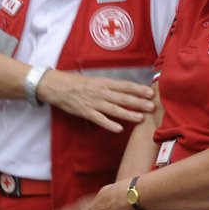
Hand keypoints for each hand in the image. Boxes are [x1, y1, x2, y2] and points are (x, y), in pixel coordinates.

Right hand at [38, 69, 153, 132]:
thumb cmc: (76, 82)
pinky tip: (119, 128)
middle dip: (138, 102)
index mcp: (104, 83)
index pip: (125, 86)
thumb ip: (108, 86)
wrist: (57, 86)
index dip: (138, 89)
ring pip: (114, 109)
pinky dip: (109, 124)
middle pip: (123, 98)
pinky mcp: (86, 112)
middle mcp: (101, 92)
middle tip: (151, 106)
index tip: (150, 92)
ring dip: (128, 114)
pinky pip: (100, 119)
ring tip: (140, 118)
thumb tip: (124, 90)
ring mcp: (94, 103)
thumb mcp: (94, 80)